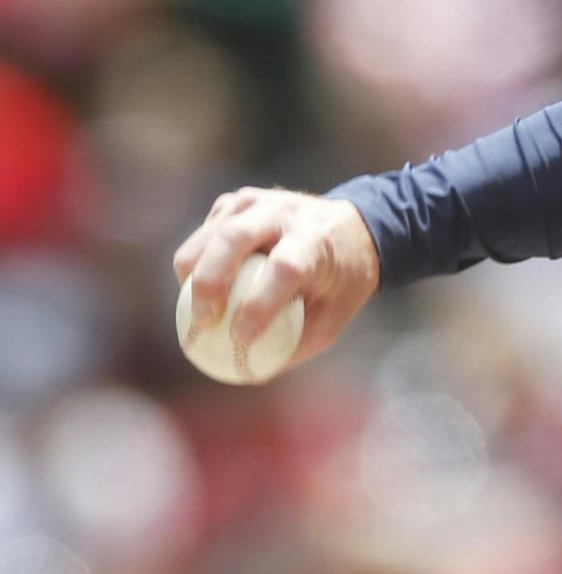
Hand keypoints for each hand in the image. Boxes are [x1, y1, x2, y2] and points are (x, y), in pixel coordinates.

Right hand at [172, 187, 381, 370]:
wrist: (354, 228)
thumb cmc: (341, 281)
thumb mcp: (334, 316)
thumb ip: (295, 344)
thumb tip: (248, 373)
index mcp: (318, 240)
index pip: (285, 267)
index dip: (259, 303)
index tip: (241, 337)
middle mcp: (288, 212)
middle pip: (234, 238)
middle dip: (209, 281)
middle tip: (203, 321)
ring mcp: (260, 201)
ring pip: (212, 233)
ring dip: (193, 272)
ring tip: (195, 309)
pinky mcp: (238, 201)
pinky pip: (207, 230)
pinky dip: (197, 258)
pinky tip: (204, 284)